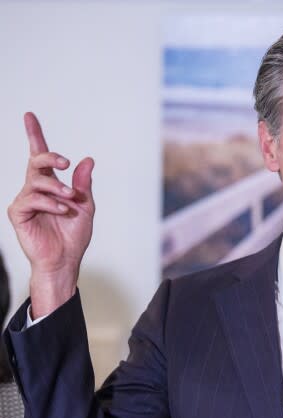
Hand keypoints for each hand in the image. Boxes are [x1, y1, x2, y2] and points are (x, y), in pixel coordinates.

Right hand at [7, 112, 94, 317]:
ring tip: (69, 200)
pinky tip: (61, 210)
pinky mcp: (18, 213)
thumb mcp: (85, 206)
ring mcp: (25, 200)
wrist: (65, 260)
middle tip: (64, 161)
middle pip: (36, 162)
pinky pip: (32, 200)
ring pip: (36, 181)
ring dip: (56, 188)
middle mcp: (34, 189)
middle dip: (49, 157)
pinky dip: (49, 203)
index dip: (35, 135)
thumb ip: (83, 184)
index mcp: (50, 186)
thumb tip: (87, 159)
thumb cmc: (74, 236)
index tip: (29, 116)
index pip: (40, 156)